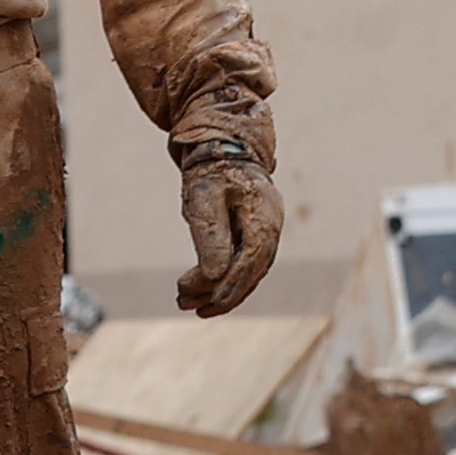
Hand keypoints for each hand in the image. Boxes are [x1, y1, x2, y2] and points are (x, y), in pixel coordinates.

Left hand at [176, 139, 281, 318]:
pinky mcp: (255, 235)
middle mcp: (271, 226)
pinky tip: (200, 291)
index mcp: (264, 215)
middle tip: (186, 306)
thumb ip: (211, 234)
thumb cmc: (210, 171)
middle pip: (252, 270)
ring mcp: (266, 231)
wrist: (222, 148)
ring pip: (249, 271)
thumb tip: (215, 273)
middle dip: (222, 293)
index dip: (233, 284)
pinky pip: (244, 264)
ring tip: (185, 302)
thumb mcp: (203, 198)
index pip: (253, 259)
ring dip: (220, 290)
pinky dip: (224, 279)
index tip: (208, 302)